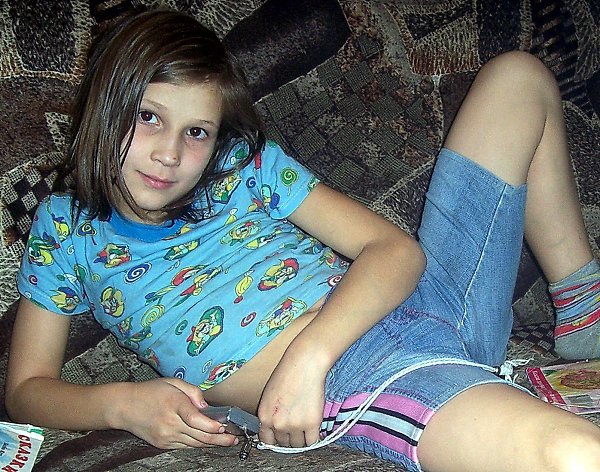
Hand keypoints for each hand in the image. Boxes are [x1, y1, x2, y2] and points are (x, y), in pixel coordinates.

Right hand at [114, 377, 238, 448]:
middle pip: (199, 435)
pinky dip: (197, 443)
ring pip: (194, 443)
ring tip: (226, 441)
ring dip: (211, 443)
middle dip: (220, 438)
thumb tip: (206, 405)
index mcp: (174, 404)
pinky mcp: (162, 444)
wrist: (124, 406)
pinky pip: (184, 445)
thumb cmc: (149, 391)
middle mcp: (170, 423)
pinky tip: (207, 441)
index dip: (212, 425)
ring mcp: (166, 436)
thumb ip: (193, 392)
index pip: (196, 420)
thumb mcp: (172, 383)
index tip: (224, 426)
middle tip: (234, 438)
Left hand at [257, 350, 326, 447]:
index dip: (276, 439)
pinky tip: (313, 429)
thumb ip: (271, 414)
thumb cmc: (288, 374)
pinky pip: (312, 441)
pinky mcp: (312, 423)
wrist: (304, 364)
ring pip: (298, 445)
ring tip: (305, 424)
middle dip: (290, 437)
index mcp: (264, 416)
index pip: (267, 441)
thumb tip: (276, 429)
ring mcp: (295, 425)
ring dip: (302, 438)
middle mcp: (277, 424)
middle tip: (296, 426)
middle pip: (284, 444)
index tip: (282, 437)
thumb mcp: (270, 395)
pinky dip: (314, 438)